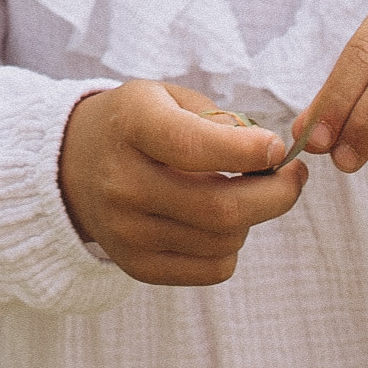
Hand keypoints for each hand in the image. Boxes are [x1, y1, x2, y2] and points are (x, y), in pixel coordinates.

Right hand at [58, 82, 305, 284]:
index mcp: (131, 126)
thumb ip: (218, 120)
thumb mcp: (167, 97)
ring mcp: (127, 231)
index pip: (193, 146)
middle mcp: (123, 183)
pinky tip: (221, 221)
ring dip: (252, 218)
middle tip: (293, 177)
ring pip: (224, 241)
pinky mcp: (137, 266)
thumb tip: (269, 157)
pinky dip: (232, 246)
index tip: (277, 148)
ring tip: (245, 192)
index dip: (247, 151)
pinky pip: (213, 269)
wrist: (74, 164)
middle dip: (276, 195)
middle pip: (220, 208)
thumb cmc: (137, 124)